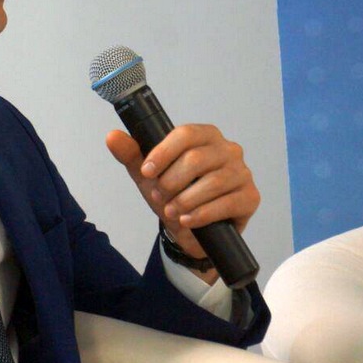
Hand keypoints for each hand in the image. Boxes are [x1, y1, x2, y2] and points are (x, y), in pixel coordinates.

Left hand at [106, 124, 259, 269]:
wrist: (191, 228)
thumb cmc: (173, 192)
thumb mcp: (149, 175)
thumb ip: (131, 154)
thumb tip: (112, 136)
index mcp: (205, 135)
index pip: (185, 134)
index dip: (163, 152)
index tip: (147, 171)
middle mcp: (228, 149)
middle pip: (197, 159)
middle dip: (172, 181)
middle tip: (159, 196)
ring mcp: (242, 172)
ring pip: (212, 182)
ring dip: (185, 199)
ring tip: (170, 211)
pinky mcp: (250, 197)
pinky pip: (227, 203)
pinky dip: (202, 214)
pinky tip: (188, 220)